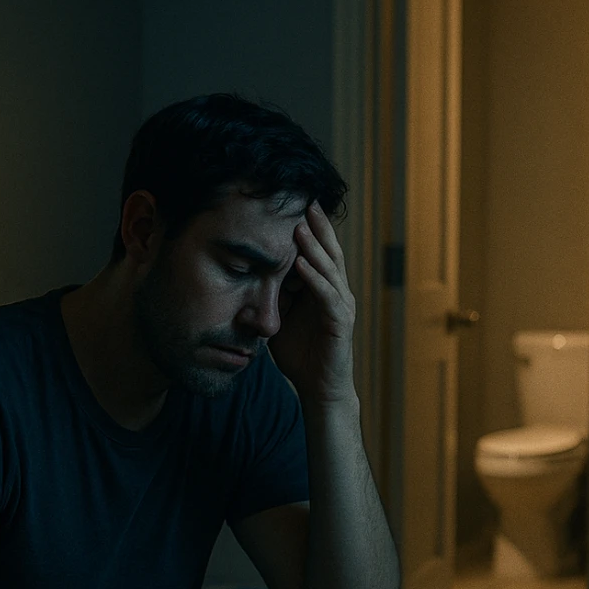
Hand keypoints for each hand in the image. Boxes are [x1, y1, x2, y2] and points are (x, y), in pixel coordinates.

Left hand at [269, 201, 356, 405]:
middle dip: (317, 226)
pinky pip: (328, 296)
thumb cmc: (300, 354)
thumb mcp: (279, 317)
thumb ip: (271, 295)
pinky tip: (302, 264)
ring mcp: (341, 306)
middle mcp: (336, 292)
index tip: (295, 204)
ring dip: (315, 247)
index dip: (310, 228)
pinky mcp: (340, 323)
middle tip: (305, 200)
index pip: (318, 251)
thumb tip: (247, 274)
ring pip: (329, 269)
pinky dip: (315, 279)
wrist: (319, 389)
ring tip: (300, 225)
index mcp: (323, 289)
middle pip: (328, 252)